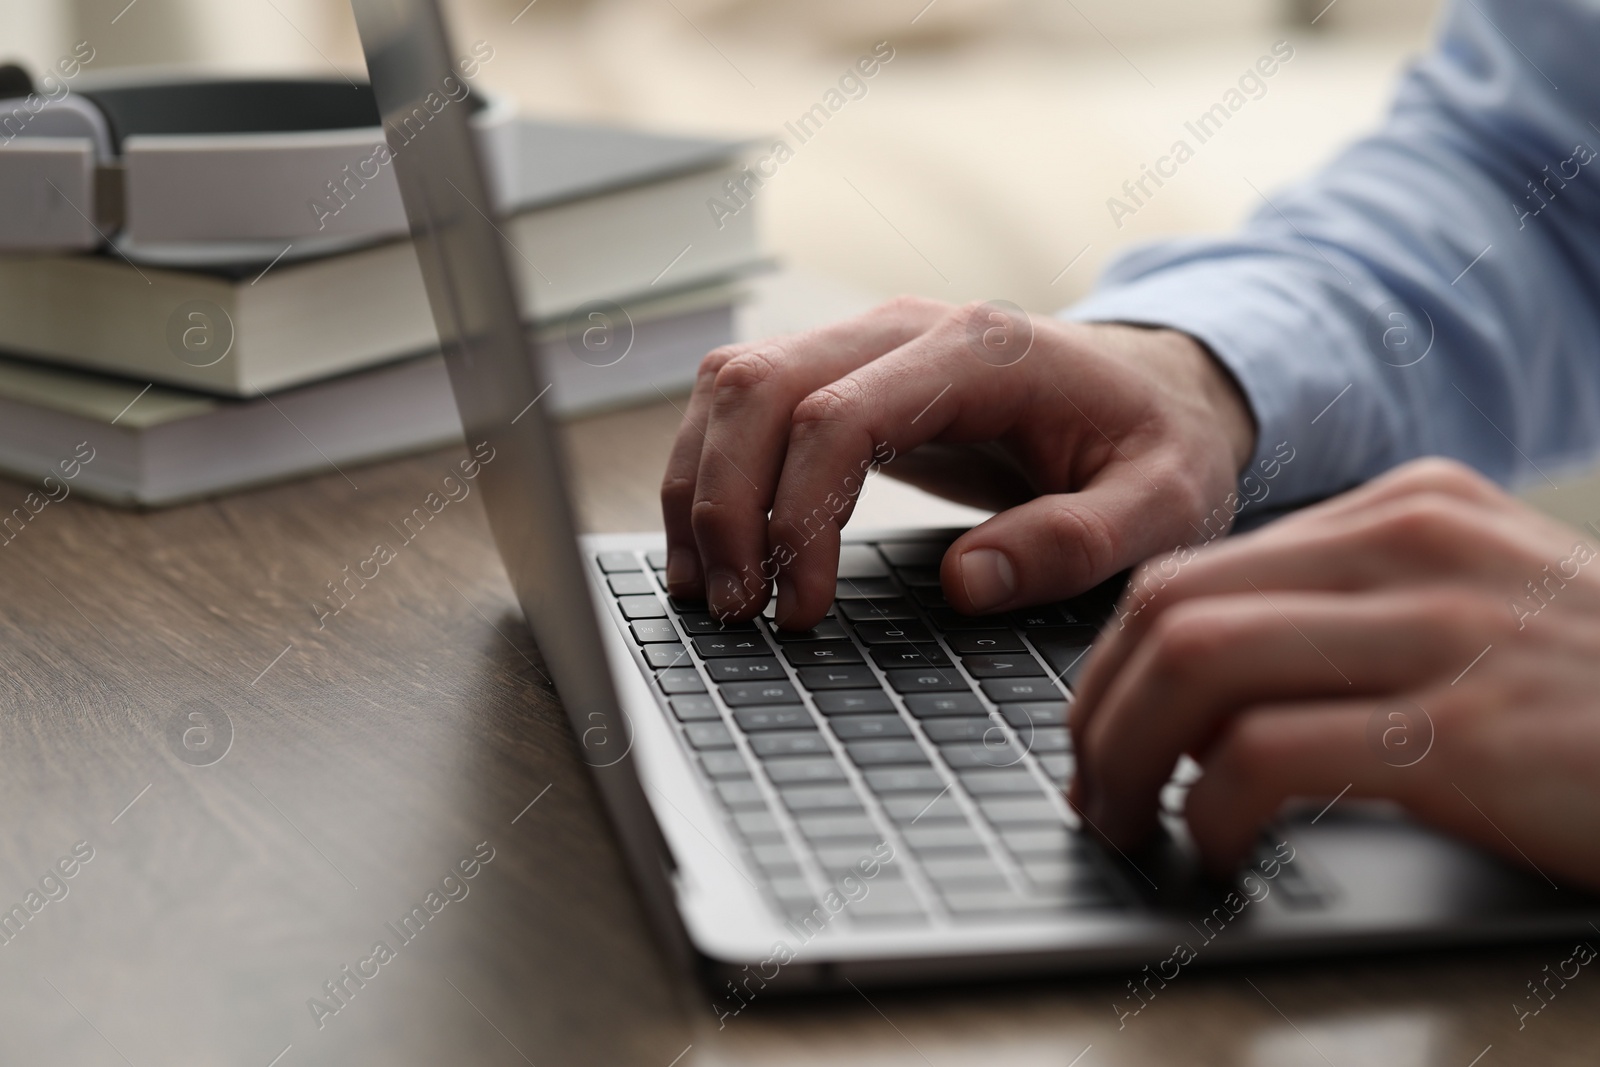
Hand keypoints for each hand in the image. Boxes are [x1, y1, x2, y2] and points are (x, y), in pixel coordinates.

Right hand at [659, 297, 1255, 627]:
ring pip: (732, 385)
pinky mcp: (843, 371)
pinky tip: (715, 545)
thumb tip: (966, 584)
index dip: (799, 516)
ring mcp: (864, 339)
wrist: (1150, 390)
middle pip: (759, 387)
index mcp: (981, 351)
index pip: (840, 416)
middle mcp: (905, 327)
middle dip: (726, 504)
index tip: (800, 610)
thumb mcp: (1163, 505)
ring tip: (708, 589)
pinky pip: (743, 401)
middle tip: (736, 610)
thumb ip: (1078, 542)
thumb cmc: (1157, 446)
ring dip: (701, 485)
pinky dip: (711, 469)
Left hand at [1069, 458, 1599, 888]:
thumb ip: (1366, 611)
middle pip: (1173, 607)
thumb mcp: (1488, 609)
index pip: (1198, 568)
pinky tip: (1222, 848)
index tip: (1100, 729)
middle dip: (1099, 709)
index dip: (1116, 662)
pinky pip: (1269, 754)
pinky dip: (1212, 809)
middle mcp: (1417, 546)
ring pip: (1197, 662)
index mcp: (1412, 509)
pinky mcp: (1470, 731)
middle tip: (1091, 789)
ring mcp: (1446, 631)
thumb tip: (1208, 671)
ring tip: (1129, 822)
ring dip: (1128, 757)